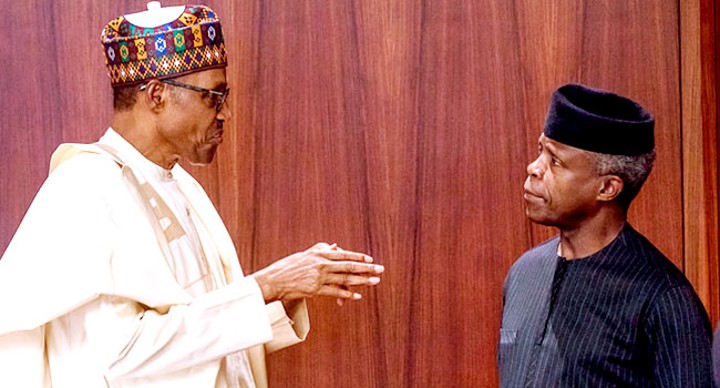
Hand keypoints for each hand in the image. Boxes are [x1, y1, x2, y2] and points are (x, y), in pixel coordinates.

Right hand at [250, 243, 383, 303]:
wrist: (274, 280)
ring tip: (375, 281)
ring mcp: (319, 277)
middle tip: (380, 269)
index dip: (358, 256)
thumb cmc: (289, 266)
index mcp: (320, 254)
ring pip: (345, 279)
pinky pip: (335, 292)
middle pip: (349, 266)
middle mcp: (322, 264)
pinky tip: (357, 296)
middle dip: (367, 268)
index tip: (370, 259)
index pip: (344, 254)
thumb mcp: (306, 254)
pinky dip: (347, 294)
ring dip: (362, 281)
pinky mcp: (315, 290)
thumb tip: (335, 246)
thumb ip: (322, 249)